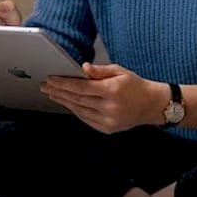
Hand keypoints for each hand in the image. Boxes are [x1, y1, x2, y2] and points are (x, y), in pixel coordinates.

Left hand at [42, 63, 166, 133]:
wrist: (151, 105)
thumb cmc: (135, 86)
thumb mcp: (120, 71)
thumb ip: (100, 70)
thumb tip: (82, 68)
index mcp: (113, 91)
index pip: (81, 87)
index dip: (64, 83)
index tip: (51, 79)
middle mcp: (110, 107)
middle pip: (77, 99)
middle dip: (59, 92)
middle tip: (45, 86)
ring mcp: (108, 120)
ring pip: (79, 110)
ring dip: (64, 102)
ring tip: (52, 94)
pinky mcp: (107, 129)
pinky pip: (86, 119)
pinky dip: (75, 110)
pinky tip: (67, 103)